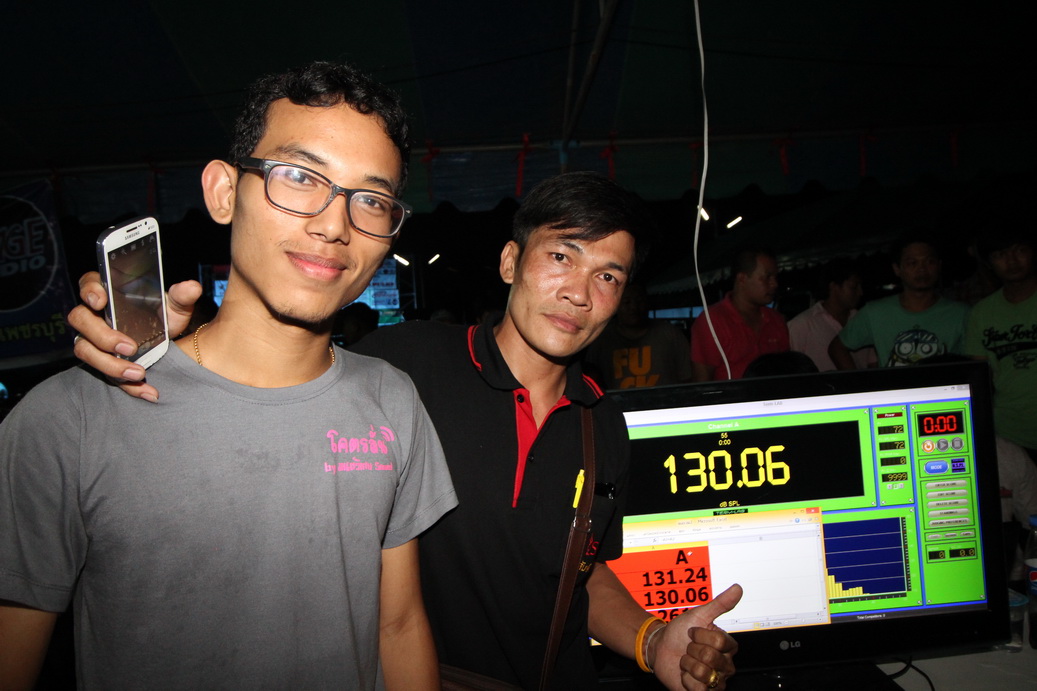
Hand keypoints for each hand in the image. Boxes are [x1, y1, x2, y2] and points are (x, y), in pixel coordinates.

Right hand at [67, 272, 201, 401]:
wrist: (164, 340)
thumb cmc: (161, 315)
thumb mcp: (174, 306)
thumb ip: (181, 297)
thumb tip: (192, 288)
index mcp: (108, 293)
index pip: (88, 283)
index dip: (89, 290)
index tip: (101, 300)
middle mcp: (93, 315)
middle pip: (80, 320)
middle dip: (102, 335)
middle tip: (130, 348)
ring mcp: (92, 340)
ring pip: (85, 351)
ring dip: (110, 365)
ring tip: (139, 373)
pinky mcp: (102, 363)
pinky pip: (106, 376)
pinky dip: (128, 386)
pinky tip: (148, 392)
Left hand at [651, 584, 740, 690]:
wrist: (661, 647)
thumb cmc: (680, 632)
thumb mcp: (699, 615)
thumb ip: (721, 603)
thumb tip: (738, 587)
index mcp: (728, 646)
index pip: (718, 642)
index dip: (700, 636)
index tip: (693, 633)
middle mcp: (725, 666)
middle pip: (710, 657)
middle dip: (692, 650)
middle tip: (689, 648)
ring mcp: (716, 681)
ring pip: (704, 673)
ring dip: (687, 664)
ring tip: (687, 661)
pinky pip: (697, 688)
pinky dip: (685, 679)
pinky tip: (685, 675)